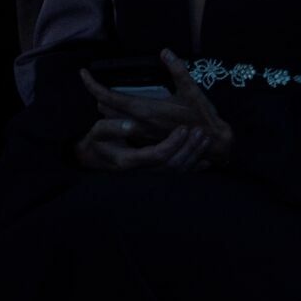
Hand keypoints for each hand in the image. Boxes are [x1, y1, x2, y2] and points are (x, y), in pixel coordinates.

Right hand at [74, 118, 215, 171]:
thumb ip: (112, 128)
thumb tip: (132, 125)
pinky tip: (206, 162)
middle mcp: (142, 172)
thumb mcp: (97, 131)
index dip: (173, 143)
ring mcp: (150, 175)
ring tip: (205, 140)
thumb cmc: (97, 142)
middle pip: (172, 164)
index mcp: (129, 161)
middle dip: (188, 148)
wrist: (94, 158)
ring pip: (177, 171)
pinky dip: (193, 168)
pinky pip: (177, 175)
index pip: (157, 155)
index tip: (183, 128)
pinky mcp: (155, 174)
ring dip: (193, 156)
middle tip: (200, 132)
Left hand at [78, 49, 232, 163]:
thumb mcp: (192, 90)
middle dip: (100, 96)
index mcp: (145, 109)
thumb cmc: (202, 117)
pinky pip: (124, 128)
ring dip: (109, 108)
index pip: (108, 96)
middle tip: (99, 83)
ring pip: (112, 120)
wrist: (212, 144)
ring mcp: (141, 134)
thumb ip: (178, 70)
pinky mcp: (146, 141)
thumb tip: (165, 52)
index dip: (91, 84)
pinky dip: (120, 119)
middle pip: (105, 109)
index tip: (82, 73)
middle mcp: (138, 123)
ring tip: (110, 96)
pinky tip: (126, 112)